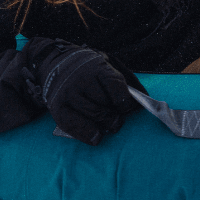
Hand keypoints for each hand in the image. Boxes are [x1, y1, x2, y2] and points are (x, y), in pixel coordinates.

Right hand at [22, 39, 142, 144]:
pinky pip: (74, 126)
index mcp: (96, 66)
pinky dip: (88, 135)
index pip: (115, 86)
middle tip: (117, 119)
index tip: (127, 107)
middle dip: (115, 116)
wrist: (55, 63)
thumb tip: (144, 98)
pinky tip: (96, 137)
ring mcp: (67, 94)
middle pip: (104, 105)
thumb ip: (128, 79)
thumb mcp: (109, 63)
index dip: (125, 102)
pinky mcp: (57, 108)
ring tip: (109, 124)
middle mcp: (80, 79)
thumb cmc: (88, 67)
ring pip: (93, 117)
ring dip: (105, 125)